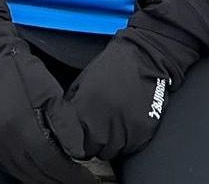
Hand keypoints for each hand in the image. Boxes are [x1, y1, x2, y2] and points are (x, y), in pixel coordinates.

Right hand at [0, 24, 94, 183]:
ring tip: (63, 179)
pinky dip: (29, 173)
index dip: (70, 174)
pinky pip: (11, 167)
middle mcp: (5, 141)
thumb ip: (63, 121)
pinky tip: (41, 172)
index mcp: (22, 125)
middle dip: (60, 180)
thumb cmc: (20, 70)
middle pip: (37, 174)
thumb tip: (77, 148)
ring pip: (24, 174)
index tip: (85, 179)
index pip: (51, 162)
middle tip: (78, 181)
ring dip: (45, 180)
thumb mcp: (49, 89)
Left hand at [48, 33, 172, 160]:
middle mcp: (104, 122)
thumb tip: (65, 123)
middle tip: (100, 127)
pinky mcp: (142, 130)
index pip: (76, 144)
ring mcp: (125, 128)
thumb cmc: (112, 66)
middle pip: (95, 150)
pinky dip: (129, 140)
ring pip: (114, 151)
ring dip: (112, 142)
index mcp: (86, 108)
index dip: (79, 141)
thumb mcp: (84, 80)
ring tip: (115, 122)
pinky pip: (131, 147)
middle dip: (95, 142)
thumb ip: (72, 103)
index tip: (83, 135)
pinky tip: (127, 122)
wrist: (143, 57)